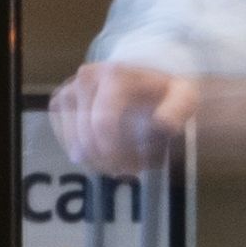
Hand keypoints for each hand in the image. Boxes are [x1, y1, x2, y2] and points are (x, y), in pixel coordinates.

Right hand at [54, 59, 200, 170]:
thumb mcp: (184, 96)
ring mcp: (70, 88)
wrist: (149, 79)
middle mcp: (87, 77)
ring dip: (96, 160)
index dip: (113, 152)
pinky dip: (83, 151)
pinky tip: (103, 154)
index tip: (133, 168)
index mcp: (114, 75)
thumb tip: (163, 125)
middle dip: (109, 160)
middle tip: (131, 171)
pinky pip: (64, 136)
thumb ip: (178, 109)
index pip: (102, 124)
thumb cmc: (166, 91)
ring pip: (74, 140)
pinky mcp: (61, 101)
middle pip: (87, 137)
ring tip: (120, 163)